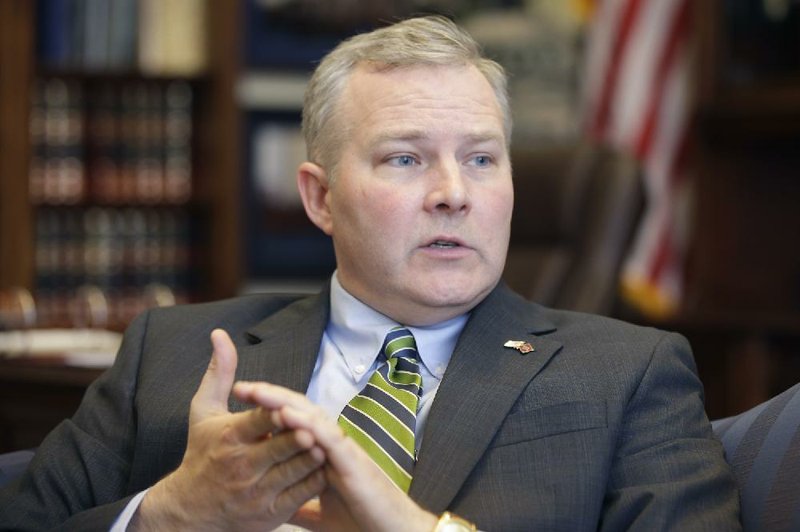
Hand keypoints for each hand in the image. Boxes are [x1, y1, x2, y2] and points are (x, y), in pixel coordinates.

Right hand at [131, 329, 326, 530]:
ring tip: (326, 445)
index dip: (275, 414)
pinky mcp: (270, 513)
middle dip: (297, 438)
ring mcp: (256, 492)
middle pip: (278, 448)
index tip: (288, 407)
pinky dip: (314, 480)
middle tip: (314, 429)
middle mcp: (241, 466)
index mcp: (229, 437)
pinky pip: (299, 495)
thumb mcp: (203, 411)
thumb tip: (220, 334)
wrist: (190, 509)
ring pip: (293, 472)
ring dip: (311, 458)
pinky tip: (325, 466)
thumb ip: (219, 372)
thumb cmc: (201, 452)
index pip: (257, 422)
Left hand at [234, 382, 438, 531]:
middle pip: (298, 411)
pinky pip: (326, 435)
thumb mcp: (319, 513)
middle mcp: (332, 445)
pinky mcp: (352, 461)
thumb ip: (299, 501)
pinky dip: (306, 422)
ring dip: (283, 401)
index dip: (267, 411)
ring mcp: (342, 450)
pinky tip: (286, 413)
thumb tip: (276, 505)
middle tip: (241, 387)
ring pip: (310, 416)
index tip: (240, 403)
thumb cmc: (361, 522)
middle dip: (269, 397)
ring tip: (257, 391)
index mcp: (322, 454)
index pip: (292, 423)